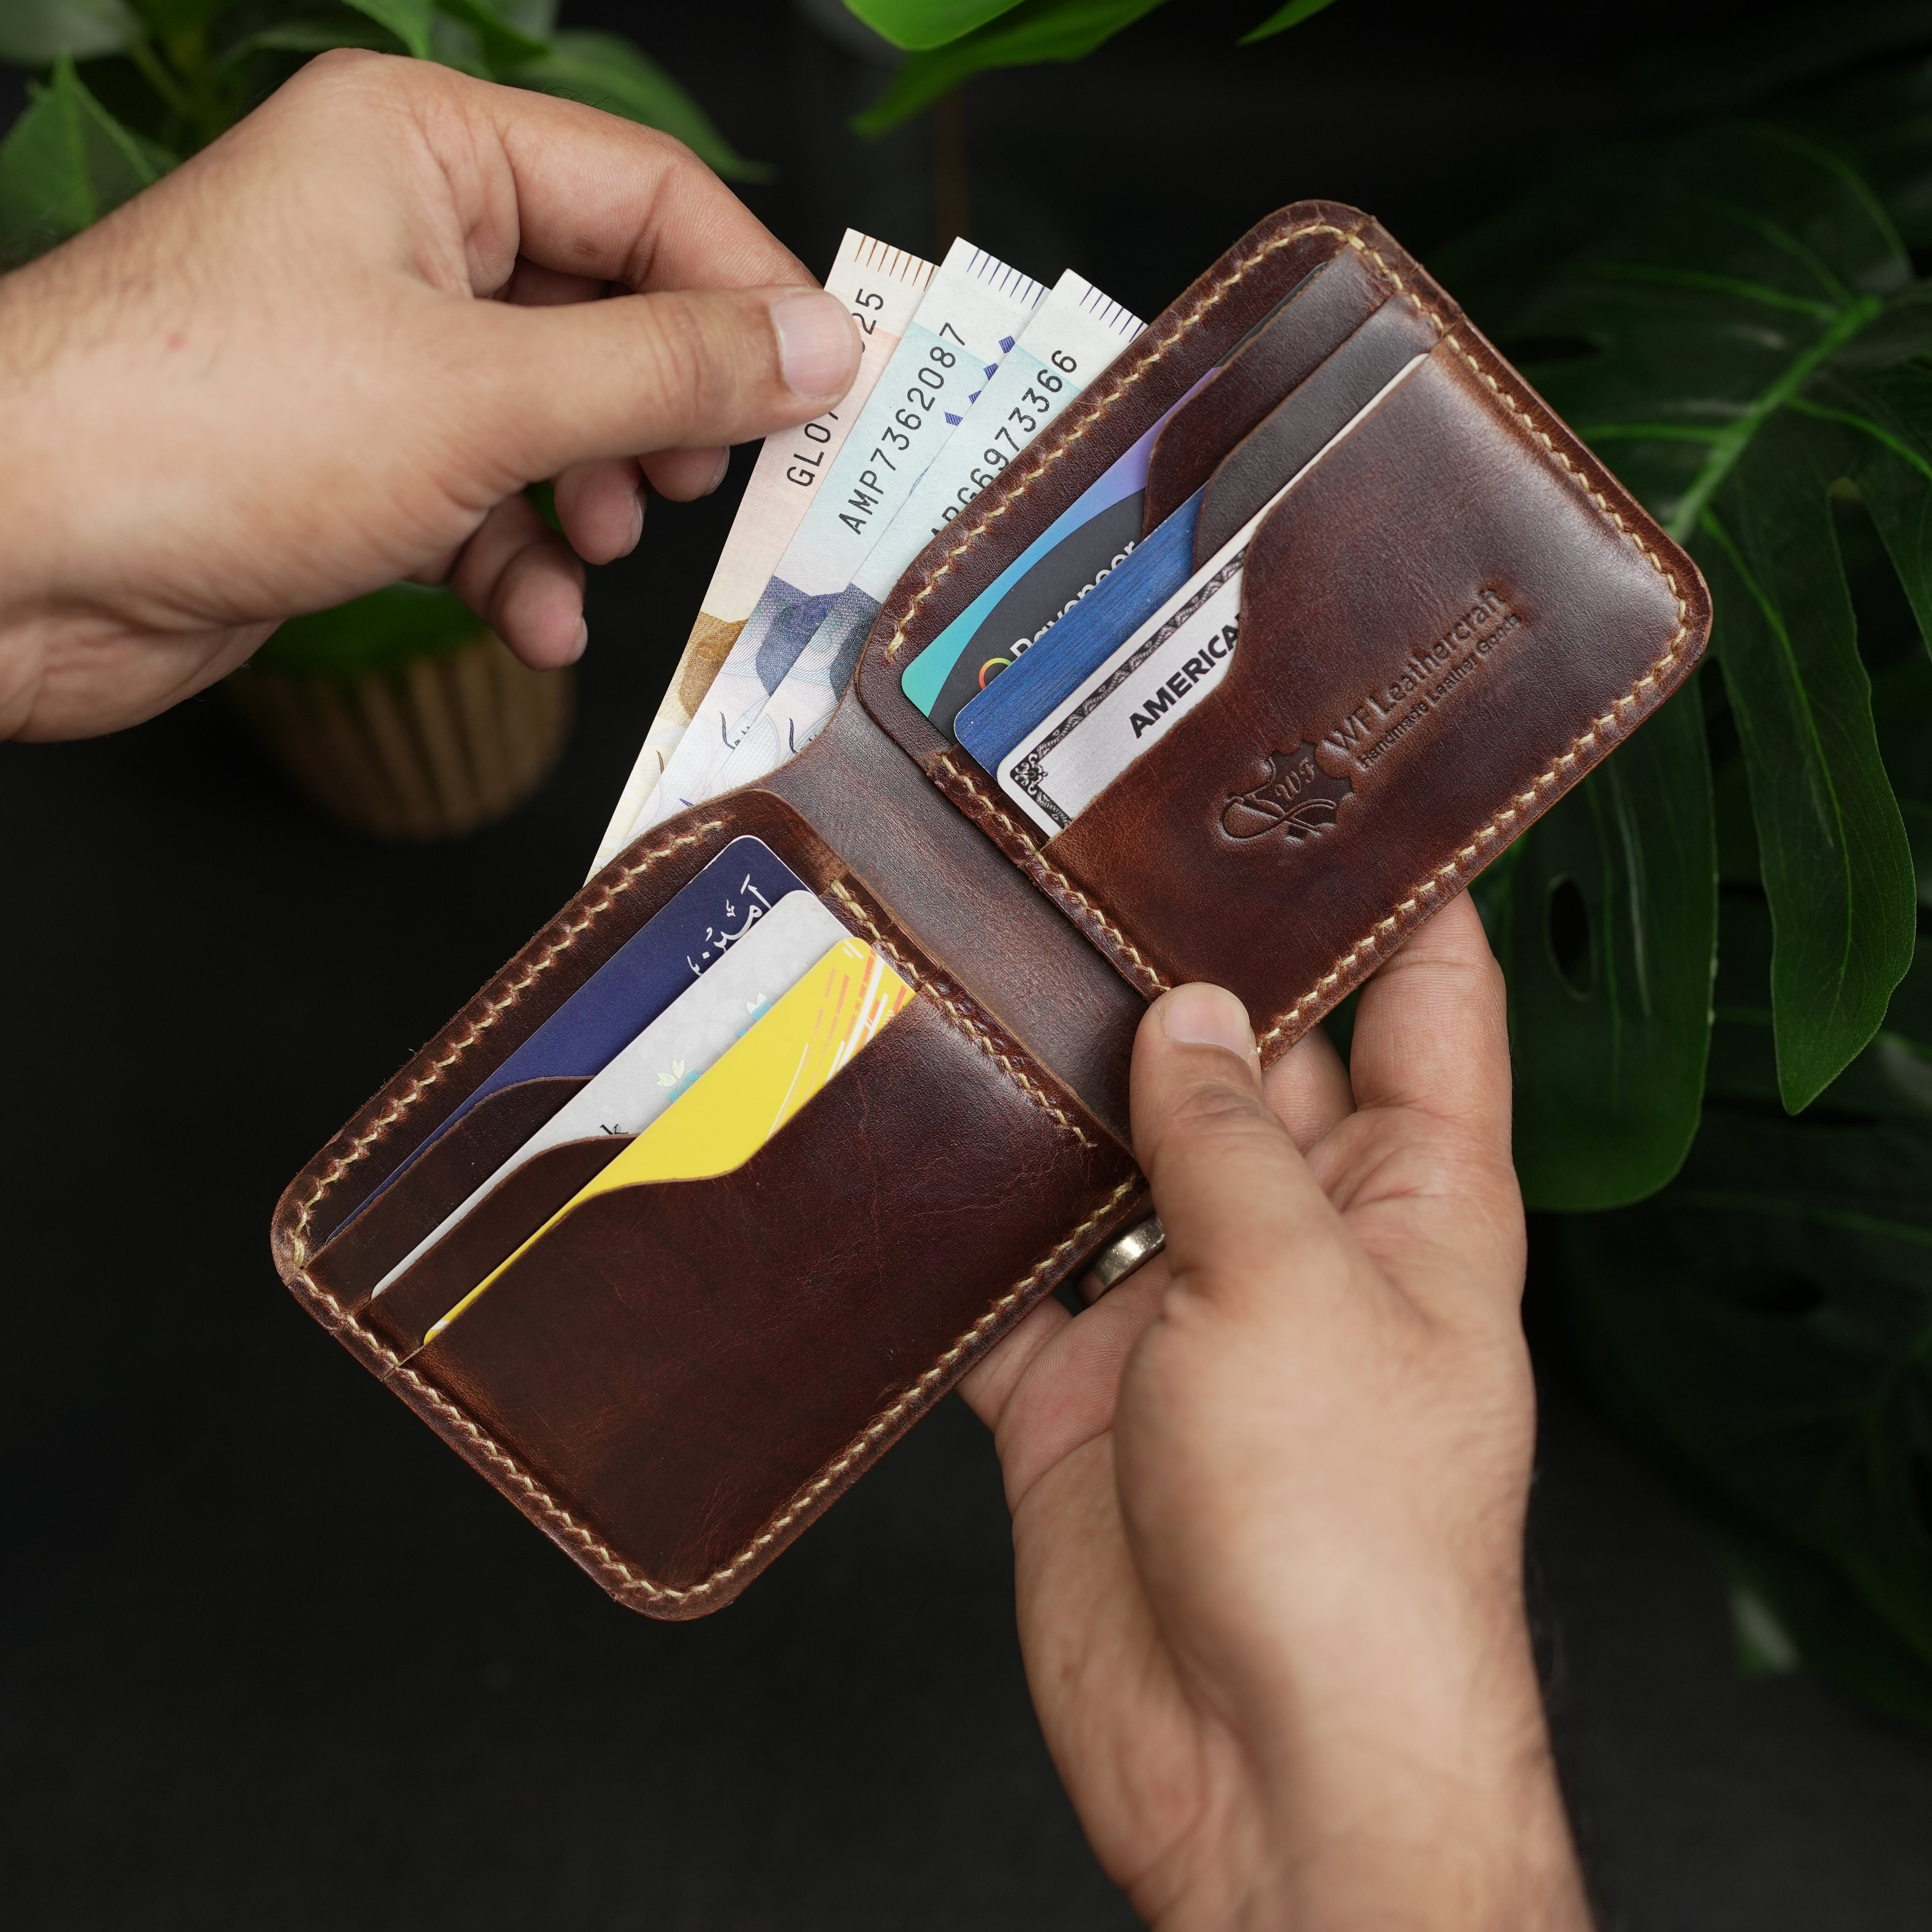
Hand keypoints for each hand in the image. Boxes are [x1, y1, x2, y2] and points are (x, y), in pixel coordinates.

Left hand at [0, 50, 862, 739]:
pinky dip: (519, 565)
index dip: (749, 293)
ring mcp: (376, 352)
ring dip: (590, 500)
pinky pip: (484, 501)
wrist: (16, 555)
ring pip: (553, 417)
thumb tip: (816, 349)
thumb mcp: (486, 393)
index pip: (648, 195)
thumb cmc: (205, 426)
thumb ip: (667, 369)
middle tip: (706, 481)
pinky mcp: (352, 461)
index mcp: (426, 150)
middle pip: (608, 309)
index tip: (825, 389)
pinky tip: (530, 622)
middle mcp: (402, 236)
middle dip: (662, 412)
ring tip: (592, 549)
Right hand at [961, 895, 1589, 1930]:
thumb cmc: (1347, 1543)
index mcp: (1413, 1201)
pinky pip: (1011, 1287)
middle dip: (1186, 978)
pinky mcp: (1084, 1394)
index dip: (1403, 897)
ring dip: (1061, 1097)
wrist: (1258, 1767)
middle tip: (1095, 863)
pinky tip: (904, 1161)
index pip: (1431, 1005)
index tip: (1338, 801)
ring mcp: (1188, 1316)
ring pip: (1117, 1163)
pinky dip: (962, 1239)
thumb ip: (1234, 1140)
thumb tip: (1191, 1016)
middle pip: (1249, 1065)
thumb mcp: (1301, 1289)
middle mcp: (1301, 1242)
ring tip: (982, 977)